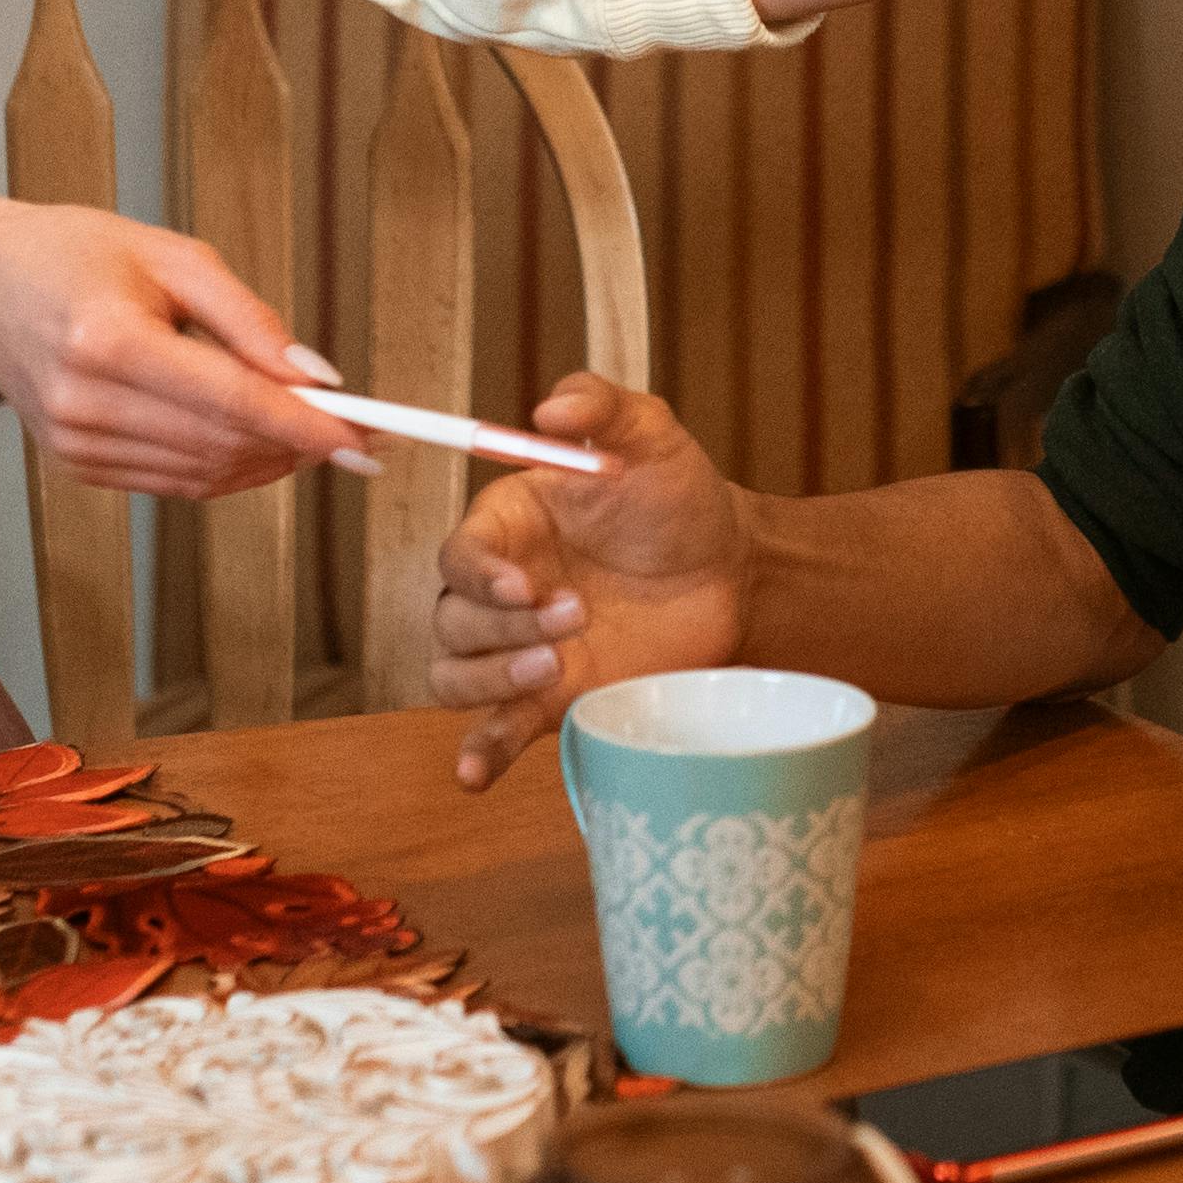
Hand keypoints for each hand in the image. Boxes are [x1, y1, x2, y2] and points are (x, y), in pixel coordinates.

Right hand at [0, 197, 354, 499]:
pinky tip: (256, 443)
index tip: (363, 435)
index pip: (228, 397)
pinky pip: (175, 482)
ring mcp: (75, 440)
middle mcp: (84, 400)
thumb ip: (249, 319)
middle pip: (222, 443)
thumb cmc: (73, 255)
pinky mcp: (77, 464)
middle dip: (300, 444)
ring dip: (269, 460)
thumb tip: (315, 376)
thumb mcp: (171, 256)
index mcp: (105, 337)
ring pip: (205, 473)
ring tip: (313, 431)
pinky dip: (228, 468)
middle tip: (360, 431)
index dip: (303, 424)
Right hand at [418, 378, 745, 786]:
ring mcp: (520, 649)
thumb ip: (602, 406)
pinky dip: (477, 753)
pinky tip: (473, 776)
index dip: (481, 573)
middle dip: (503, 626)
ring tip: (557, 667)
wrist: (730, 573)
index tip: (525, 584)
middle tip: (576, 616)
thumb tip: (548, 408)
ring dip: (491, 680)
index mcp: (509, 525)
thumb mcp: (653, 437)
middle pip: (452, 619)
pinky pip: (491, 730)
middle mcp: (501, 589)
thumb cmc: (681, 500)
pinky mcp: (548, 699)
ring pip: (454, 675)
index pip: (460, 553)